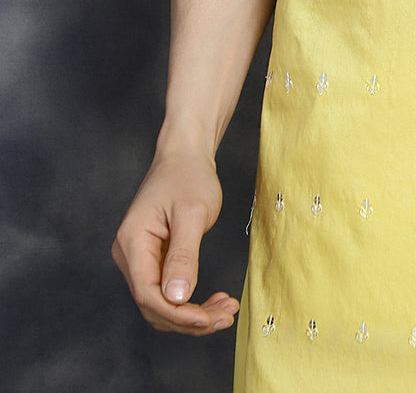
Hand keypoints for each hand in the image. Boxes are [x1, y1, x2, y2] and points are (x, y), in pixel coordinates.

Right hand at [112, 147, 238, 334]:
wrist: (185, 155)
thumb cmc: (188, 175)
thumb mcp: (192, 213)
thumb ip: (183, 255)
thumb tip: (176, 298)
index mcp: (133, 242)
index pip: (147, 294)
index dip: (177, 314)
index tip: (208, 319)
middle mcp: (130, 255)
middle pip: (153, 304)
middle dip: (189, 318)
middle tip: (226, 316)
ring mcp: (139, 258)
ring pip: (161, 302)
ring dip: (192, 314)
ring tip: (226, 310)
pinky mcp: (153, 259)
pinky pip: (168, 290)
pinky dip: (190, 301)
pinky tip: (214, 302)